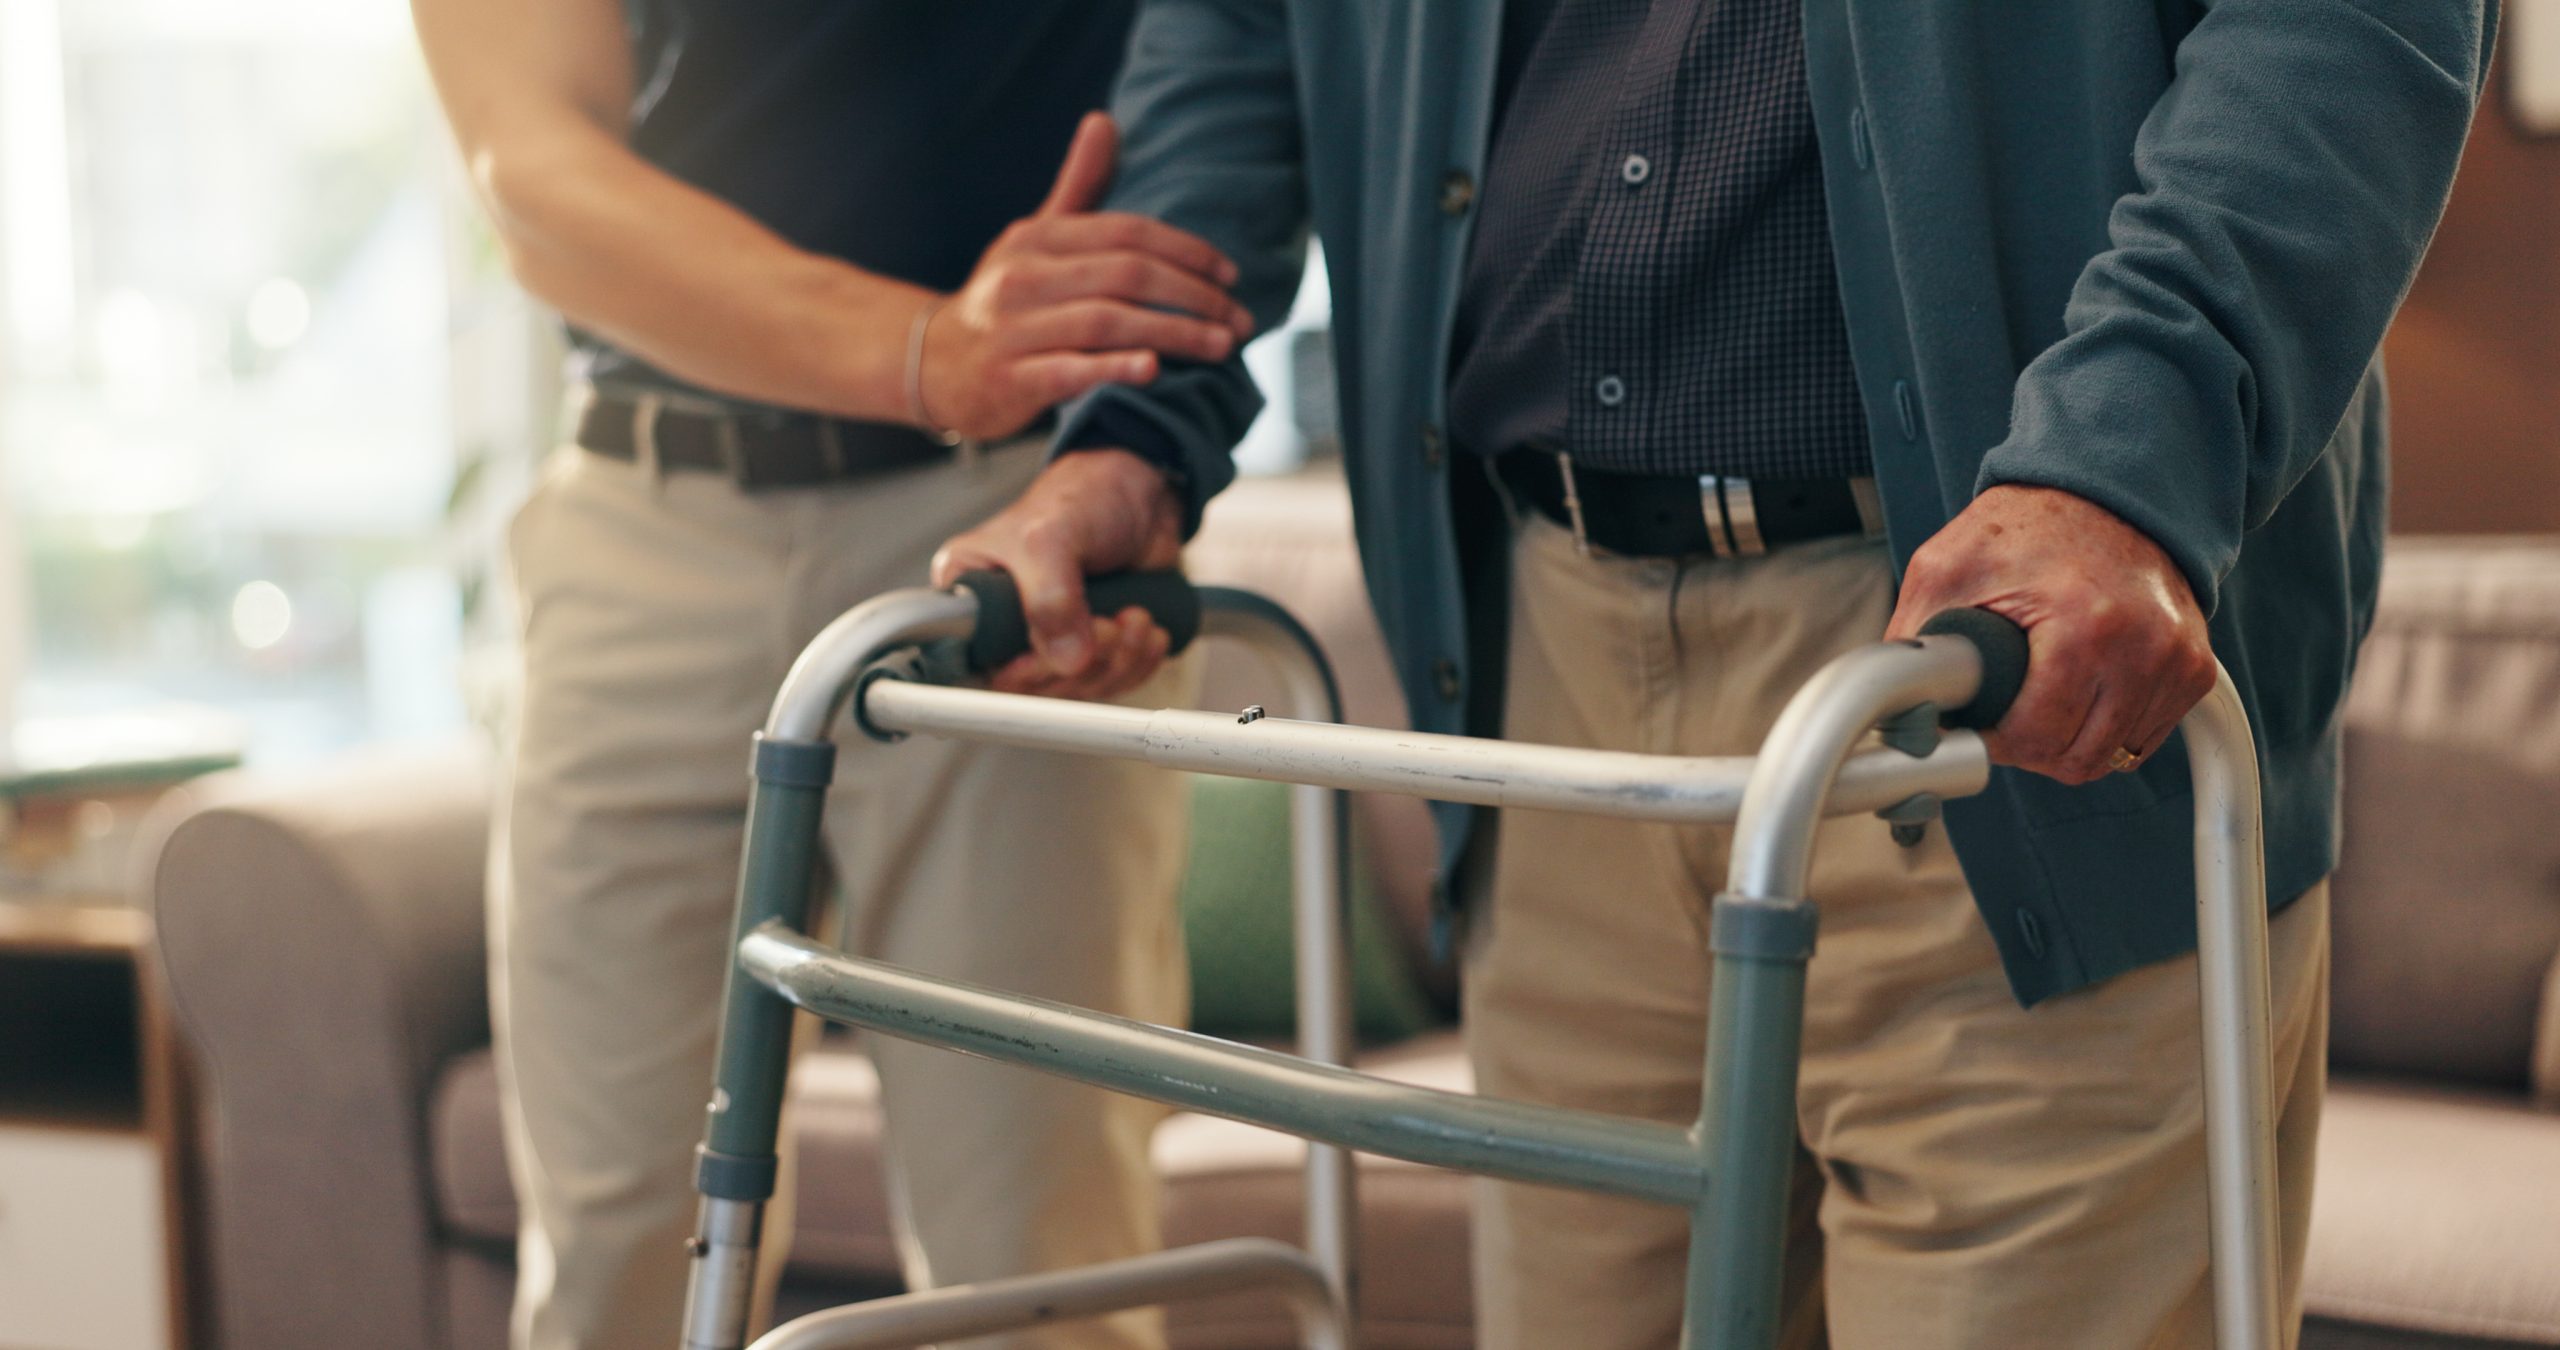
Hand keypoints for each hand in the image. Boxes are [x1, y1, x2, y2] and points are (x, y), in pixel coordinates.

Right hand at [916, 113, 1253, 440]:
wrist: (933, 365)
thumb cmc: (1005, 300)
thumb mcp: (1034, 239)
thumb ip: (1077, 186)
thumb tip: (1105, 120)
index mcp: (1039, 238)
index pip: (1127, 233)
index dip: (1186, 250)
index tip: (1230, 276)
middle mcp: (1024, 277)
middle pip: (1126, 275)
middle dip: (1193, 297)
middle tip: (1240, 321)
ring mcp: (1013, 329)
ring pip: (1107, 322)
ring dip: (1173, 332)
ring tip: (1221, 346)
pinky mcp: (1008, 380)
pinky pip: (1068, 371)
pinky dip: (1112, 368)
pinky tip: (1152, 371)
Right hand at [932, 448, 1186, 698]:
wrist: (1137, 491)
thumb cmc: (1081, 497)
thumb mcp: (1051, 537)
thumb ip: (1050, 598)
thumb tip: (1067, 659)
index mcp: (971, 595)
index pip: (977, 663)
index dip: (1019, 674)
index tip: (1052, 657)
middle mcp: (1005, 625)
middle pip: (1033, 687)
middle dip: (1082, 665)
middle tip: (1109, 625)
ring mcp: (1051, 639)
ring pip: (1078, 688)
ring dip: (1118, 661)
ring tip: (1136, 617)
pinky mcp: (1093, 647)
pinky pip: (1112, 681)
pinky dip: (1137, 663)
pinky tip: (1148, 630)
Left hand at [1883, 485, 2214, 784]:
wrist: (2106, 491)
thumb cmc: (2026, 527)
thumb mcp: (1947, 567)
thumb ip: (1913, 638)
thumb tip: (1892, 704)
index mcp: (2083, 625)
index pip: (2037, 739)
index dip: (1995, 740)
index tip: (1979, 723)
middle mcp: (2143, 647)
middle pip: (2075, 759)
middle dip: (2030, 746)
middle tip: (2008, 711)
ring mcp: (2177, 660)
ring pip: (2112, 757)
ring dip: (2071, 740)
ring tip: (2044, 694)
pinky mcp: (2195, 670)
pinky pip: (2144, 737)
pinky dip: (2108, 726)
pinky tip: (2083, 687)